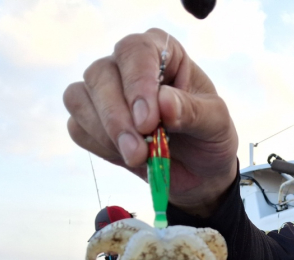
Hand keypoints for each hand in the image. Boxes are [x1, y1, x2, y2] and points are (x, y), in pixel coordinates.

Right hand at [63, 29, 238, 216]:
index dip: (137, 84)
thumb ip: (193, 112)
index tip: (148, 121)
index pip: (136, 51)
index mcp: (160, 52)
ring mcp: (104, 91)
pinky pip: (77, 127)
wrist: (200, 173)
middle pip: (100, 74)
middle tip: (139, 151)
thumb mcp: (216, 124)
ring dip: (105, 133)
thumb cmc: (210, 138)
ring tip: (137, 157)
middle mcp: (126, 65)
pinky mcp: (90, 120)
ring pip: (80, 98)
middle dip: (117, 118)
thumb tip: (163, 102)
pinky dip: (100, 146)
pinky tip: (127, 157)